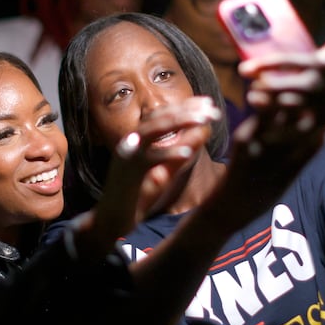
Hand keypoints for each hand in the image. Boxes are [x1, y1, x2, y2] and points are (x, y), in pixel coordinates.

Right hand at [83, 96, 219, 250]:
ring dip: (179, 122)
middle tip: (212, 109)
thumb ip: (179, 154)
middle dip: (186, 110)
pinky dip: (168, 154)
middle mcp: (130, 142)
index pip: (162, 114)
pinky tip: (188, 153)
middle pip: (159, 117)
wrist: (111, 221)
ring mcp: (126, 156)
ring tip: (203, 120)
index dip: (185, 106)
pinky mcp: (126, 173)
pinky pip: (148, 159)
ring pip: (152, 130)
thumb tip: (203, 134)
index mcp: (138, 140)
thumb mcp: (163, 172)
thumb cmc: (137, 197)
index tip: (208, 103)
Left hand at [238, 37, 324, 131]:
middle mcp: (320, 83)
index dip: (262, 64)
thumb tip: (321, 52)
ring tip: (252, 107)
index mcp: (324, 63)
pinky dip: (285, 131)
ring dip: (268, 108)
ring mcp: (323, 103)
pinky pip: (302, 127)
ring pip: (287, 107)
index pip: (286, 61)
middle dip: (261, 87)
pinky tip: (268, 135)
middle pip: (281, 85)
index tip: (243, 68)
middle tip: (247, 89)